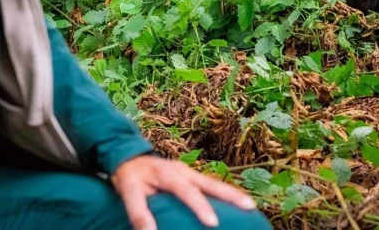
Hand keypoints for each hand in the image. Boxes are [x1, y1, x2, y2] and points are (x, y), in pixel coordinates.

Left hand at [112, 155, 256, 229]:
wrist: (130, 157)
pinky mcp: (192, 179)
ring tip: (251, 207)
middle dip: (230, 195)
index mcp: (169, 174)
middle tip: (249, 206)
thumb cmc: (130, 177)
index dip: (200, 206)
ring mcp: (190, 174)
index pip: (187, 191)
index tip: (213, 222)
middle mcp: (184, 171)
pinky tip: (236, 205)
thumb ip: (138, 212)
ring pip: (215, 184)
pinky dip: (225, 195)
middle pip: (211, 183)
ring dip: (232, 194)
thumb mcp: (128, 192)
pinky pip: (211, 187)